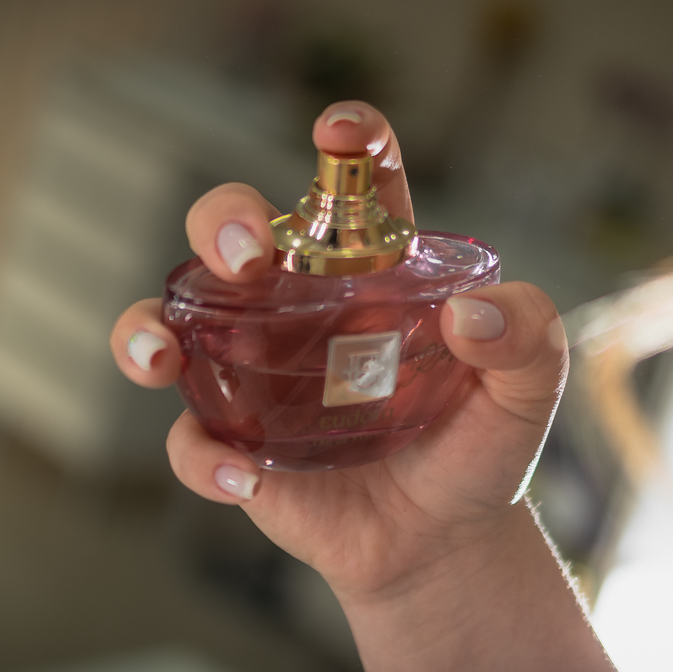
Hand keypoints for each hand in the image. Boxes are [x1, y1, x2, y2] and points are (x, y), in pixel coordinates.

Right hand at [109, 101, 567, 604]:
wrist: (443, 541)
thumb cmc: (478, 448)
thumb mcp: (527, 393)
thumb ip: (529, 340)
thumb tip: (475, 315)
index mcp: (370, 274)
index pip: (353, 187)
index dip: (348, 141)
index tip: (339, 130)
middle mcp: (298, 308)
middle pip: (230, 232)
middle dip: (220, 221)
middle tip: (246, 256)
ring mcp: (253, 374)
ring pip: (169, 323)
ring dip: (143, 329)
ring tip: (158, 356)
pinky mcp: (233, 443)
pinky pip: (190, 440)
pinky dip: (203, 458)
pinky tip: (246, 479)